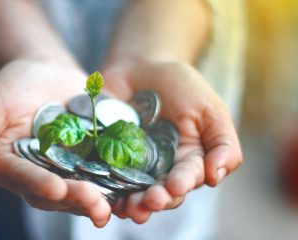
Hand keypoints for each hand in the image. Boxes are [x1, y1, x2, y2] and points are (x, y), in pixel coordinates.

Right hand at [0, 60, 111, 226]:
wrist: (46, 71)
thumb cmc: (12, 86)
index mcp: (11, 167)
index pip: (24, 179)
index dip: (39, 185)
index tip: (56, 188)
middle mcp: (39, 175)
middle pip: (56, 193)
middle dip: (75, 198)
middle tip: (94, 202)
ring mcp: (66, 170)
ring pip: (81, 191)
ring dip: (97, 200)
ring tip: (112, 205)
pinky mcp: (90, 161)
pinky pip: (102, 175)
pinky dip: (116, 185)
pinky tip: (130, 190)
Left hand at [102, 59, 241, 222]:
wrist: (140, 67)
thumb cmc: (180, 86)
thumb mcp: (209, 109)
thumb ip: (222, 143)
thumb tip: (216, 177)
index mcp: (187, 162)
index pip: (187, 179)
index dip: (181, 184)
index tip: (176, 185)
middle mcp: (161, 170)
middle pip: (160, 194)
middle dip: (156, 200)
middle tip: (150, 201)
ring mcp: (132, 167)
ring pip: (132, 193)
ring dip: (132, 204)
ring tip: (129, 207)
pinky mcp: (106, 159)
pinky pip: (104, 179)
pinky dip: (105, 190)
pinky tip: (104, 198)